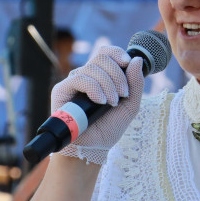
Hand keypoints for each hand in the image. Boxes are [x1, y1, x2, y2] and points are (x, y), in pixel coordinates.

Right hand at [52, 45, 143, 164]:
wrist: (93, 147)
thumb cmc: (109, 127)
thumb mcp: (130, 105)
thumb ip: (136, 84)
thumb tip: (137, 60)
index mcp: (101, 76)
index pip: (106, 52)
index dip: (117, 53)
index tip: (127, 63)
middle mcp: (86, 76)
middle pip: (102, 57)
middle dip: (117, 75)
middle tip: (122, 95)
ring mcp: (74, 82)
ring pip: (93, 68)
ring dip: (108, 85)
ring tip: (111, 103)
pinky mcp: (62, 90)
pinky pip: (80, 78)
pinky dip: (94, 88)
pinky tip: (100, 101)